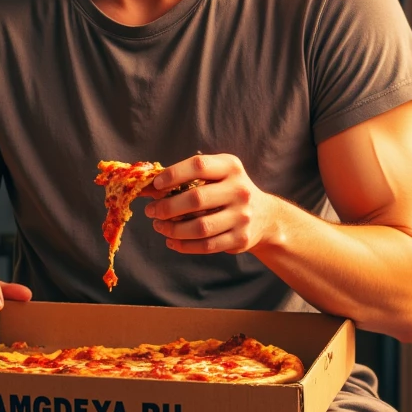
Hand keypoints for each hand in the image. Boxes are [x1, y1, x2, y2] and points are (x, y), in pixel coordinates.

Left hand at [144, 153, 280, 255]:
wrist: (265, 216)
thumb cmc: (227, 192)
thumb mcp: (215, 176)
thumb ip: (185, 179)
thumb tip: (146, 187)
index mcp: (231, 167)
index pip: (199, 166)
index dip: (173, 174)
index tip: (155, 185)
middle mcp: (240, 190)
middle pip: (196, 199)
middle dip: (167, 207)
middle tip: (151, 211)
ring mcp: (242, 216)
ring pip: (199, 227)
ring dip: (172, 229)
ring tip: (158, 226)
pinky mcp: (241, 239)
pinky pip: (206, 246)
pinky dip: (184, 245)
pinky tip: (171, 241)